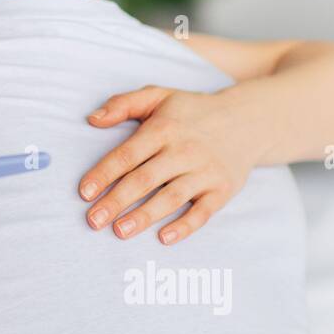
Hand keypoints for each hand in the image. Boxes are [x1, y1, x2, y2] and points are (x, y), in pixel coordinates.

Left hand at [77, 85, 264, 244]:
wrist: (249, 120)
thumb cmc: (192, 111)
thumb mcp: (158, 96)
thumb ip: (122, 104)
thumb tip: (92, 119)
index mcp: (163, 128)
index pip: (127, 155)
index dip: (103, 174)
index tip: (84, 193)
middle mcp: (184, 150)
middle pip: (145, 180)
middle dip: (116, 201)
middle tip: (93, 221)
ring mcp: (205, 171)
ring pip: (171, 198)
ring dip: (144, 217)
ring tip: (120, 231)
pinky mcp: (222, 189)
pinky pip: (203, 212)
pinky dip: (185, 226)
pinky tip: (163, 238)